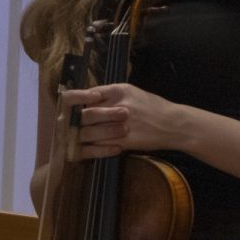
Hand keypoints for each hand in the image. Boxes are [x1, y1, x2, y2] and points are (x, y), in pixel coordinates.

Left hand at [62, 83, 188, 159]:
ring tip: (75, 138)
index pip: (86, 93)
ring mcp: (121, 124)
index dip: (72, 101)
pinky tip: (89, 147)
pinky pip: (100, 146)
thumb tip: (86, 98)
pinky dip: (92, 148)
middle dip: (72, 122)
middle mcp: (119, 105)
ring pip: (89, 132)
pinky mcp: (125, 141)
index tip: (68, 107)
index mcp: (119, 90)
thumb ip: (109, 94)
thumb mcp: (132, 92)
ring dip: (80, 137)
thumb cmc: (153, 107)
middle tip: (64, 126)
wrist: (174, 124)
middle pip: (84, 115)